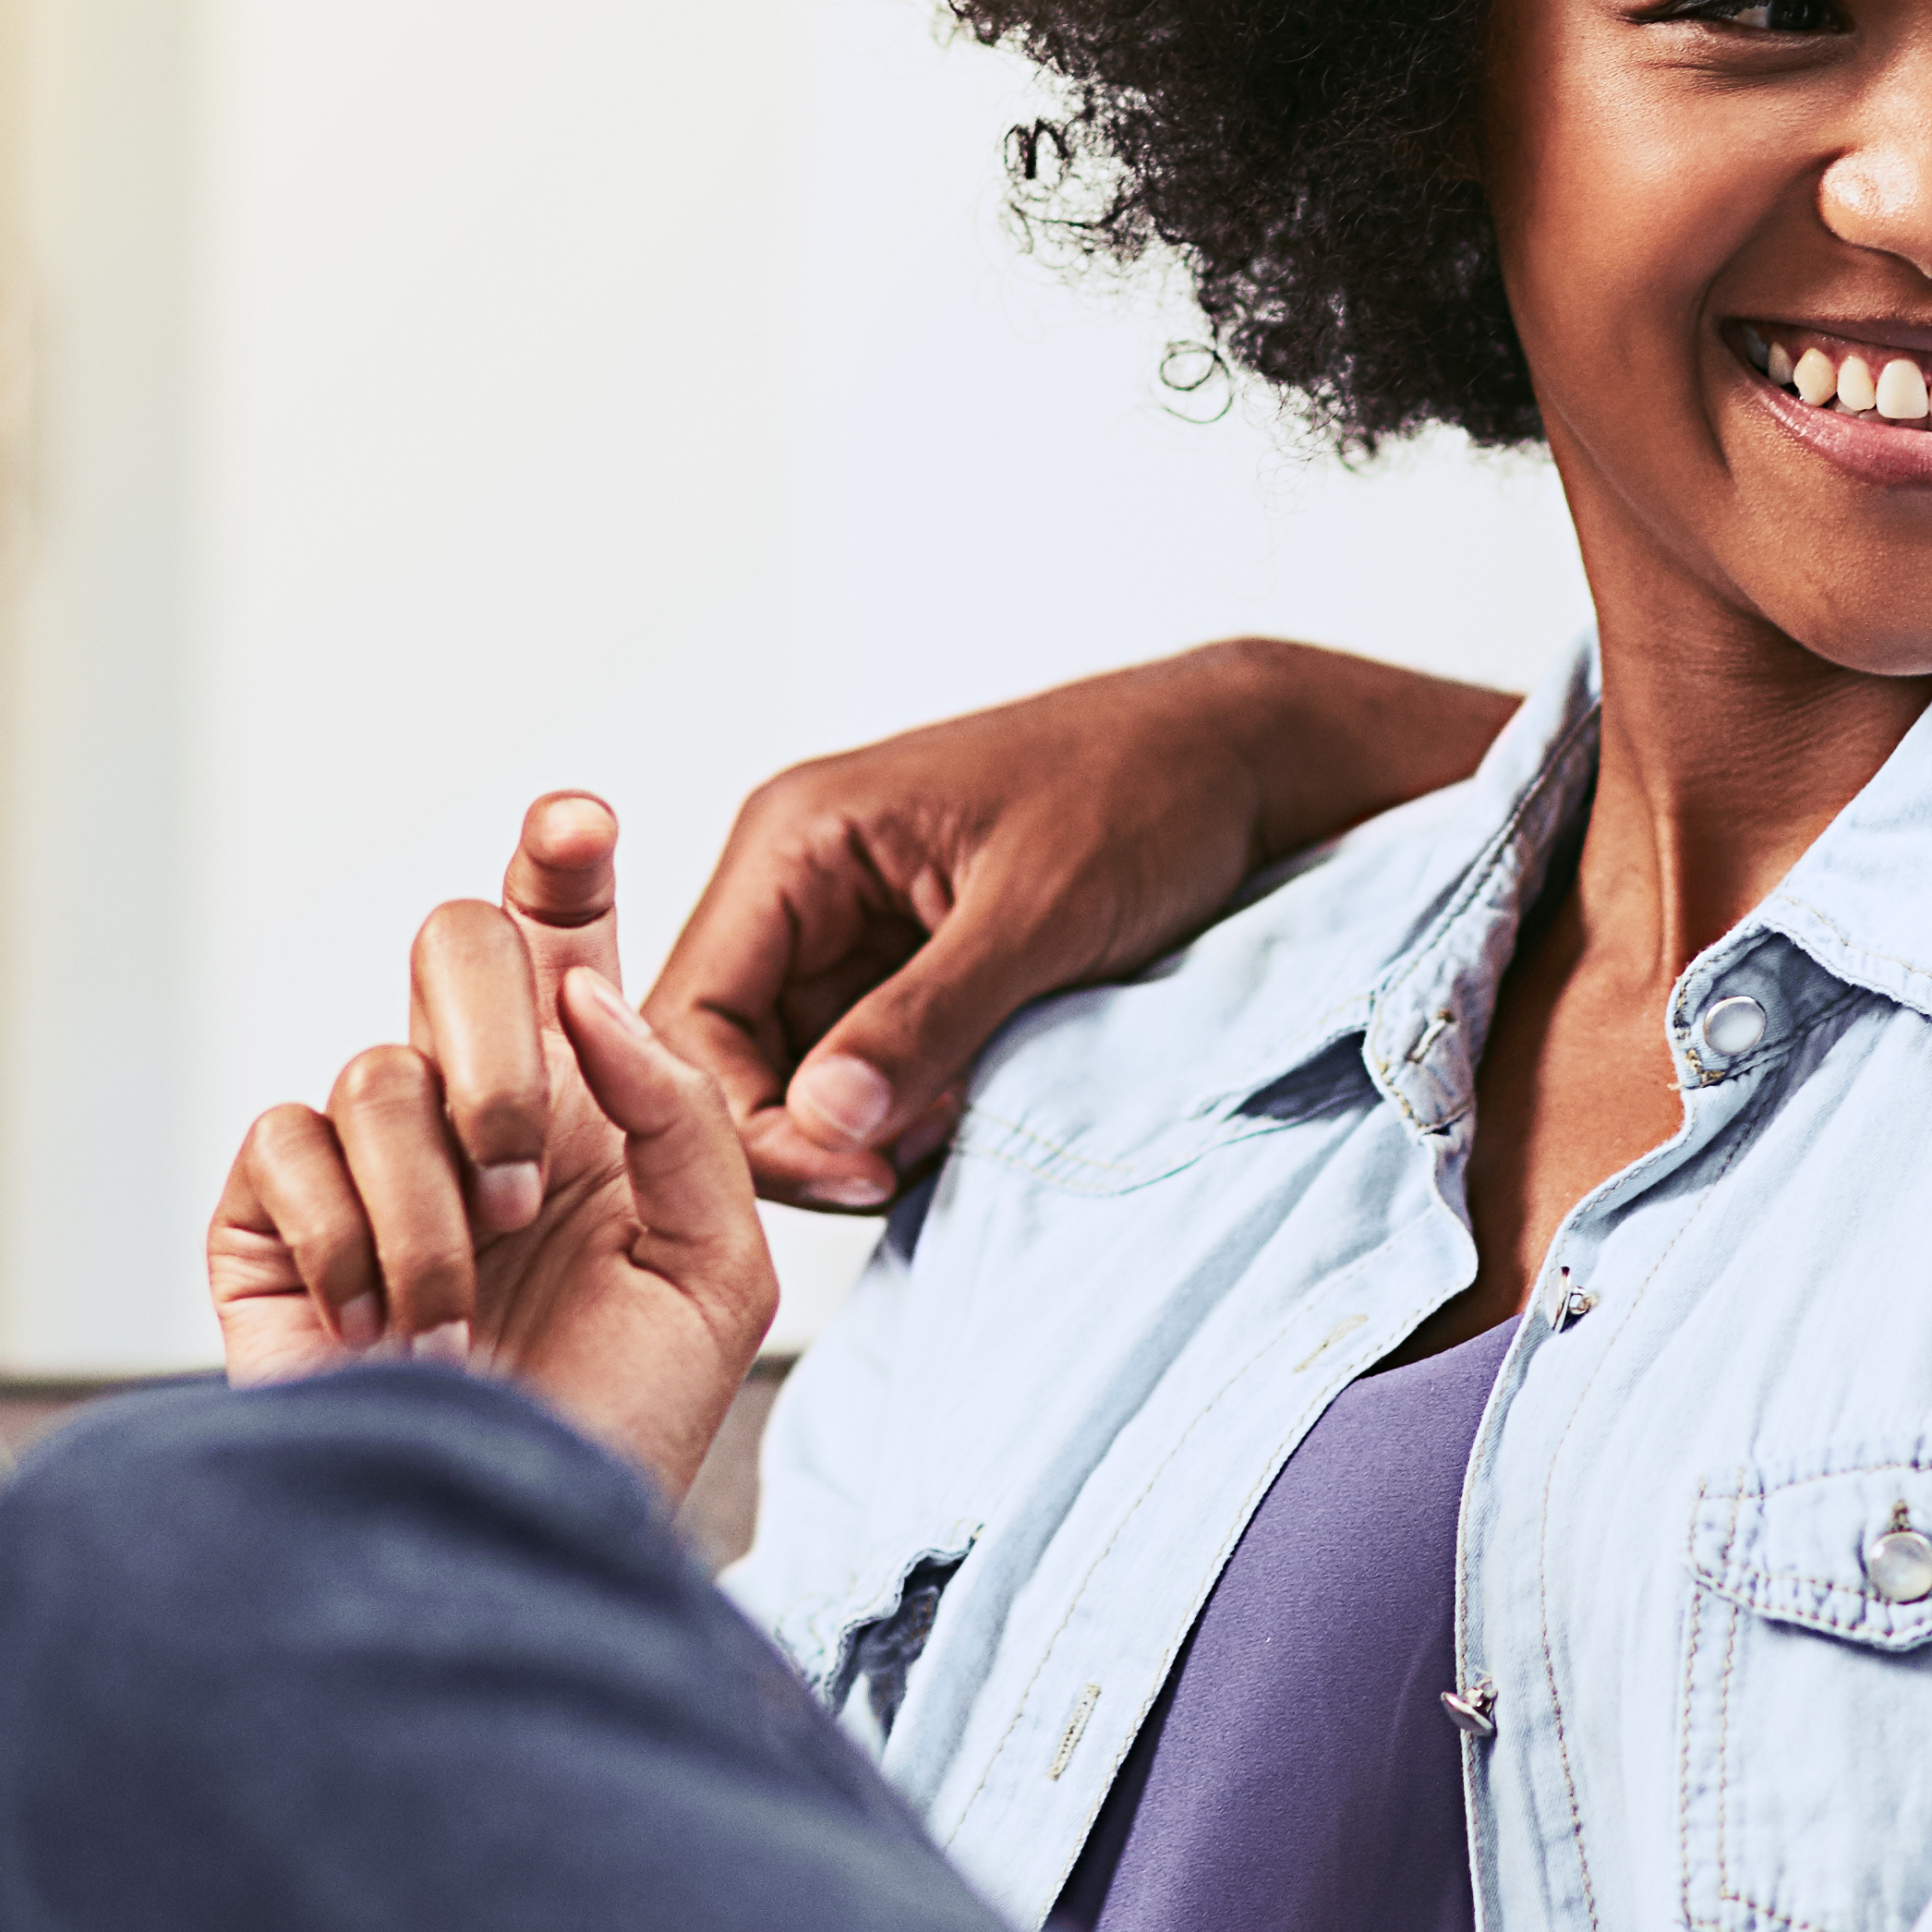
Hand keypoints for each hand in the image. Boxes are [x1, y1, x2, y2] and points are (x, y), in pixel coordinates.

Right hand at [211, 791, 780, 1488]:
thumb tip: (587, 994)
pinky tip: (389, 1333)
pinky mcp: (264, 1224)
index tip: (576, 826)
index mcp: (586, 1096)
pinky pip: (284, 1150)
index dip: (558, 864)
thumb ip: (681, 1112)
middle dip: (495, 1042)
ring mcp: (360, 1159)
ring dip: (436, 1209)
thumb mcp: (715, 1264)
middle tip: (529, 1177)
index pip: (562, 937)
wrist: (518, 1544)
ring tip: (469, 1317)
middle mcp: (466, 1104)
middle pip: (447, 944)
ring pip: (374, 1074)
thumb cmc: (625, 1418)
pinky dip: (347, 1246)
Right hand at [649, 642, 1515, 1205]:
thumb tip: (827, 1121)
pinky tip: (972, 1109)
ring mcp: (850, 929)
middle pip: (729, 1058)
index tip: (852, 1171)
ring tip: (960, 1120)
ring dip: (862, 1127)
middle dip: (809, 1131)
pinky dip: (906, 1111)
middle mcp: (800, 882)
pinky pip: (864, 1068)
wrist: (1238, 760)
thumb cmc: (1144, 789)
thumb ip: (927, 1016)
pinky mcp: (904, 968)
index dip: (747, 1116)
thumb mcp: (1037, 911)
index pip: (693, 1013)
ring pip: (798, 1075)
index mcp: (796, 838)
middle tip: (911, 1162)